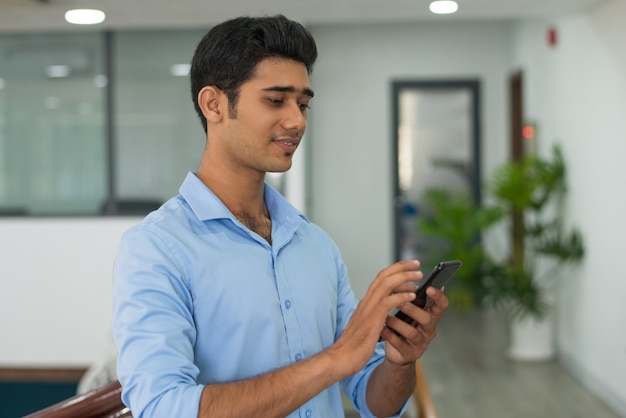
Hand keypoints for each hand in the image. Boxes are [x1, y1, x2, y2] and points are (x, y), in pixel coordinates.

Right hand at [327, 260, 422, 374]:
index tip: (409, 267)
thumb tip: (386, 311)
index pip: (380, 278)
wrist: (341, 358)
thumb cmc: (354, 345)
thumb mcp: (367, 325)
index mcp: (366, 302)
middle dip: (402, 267)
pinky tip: (412, 296)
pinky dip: (401, 296)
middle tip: (417, 264)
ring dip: (404, 277)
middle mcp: (366, 301)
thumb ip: (375, 315)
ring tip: (418, 276)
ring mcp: (368, 309)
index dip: (395, 270)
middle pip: (384, 275)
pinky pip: (388, 301)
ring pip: (386, 284)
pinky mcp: (372, 319)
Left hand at [380, 285, 448, 365]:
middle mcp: (428, 330)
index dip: (438, 297)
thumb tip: (409, 274)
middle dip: (414, 309)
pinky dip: (389, 335)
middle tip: (400, 301)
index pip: (441, 305)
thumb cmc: (403, 326)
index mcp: (430, 316)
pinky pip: (400, 344)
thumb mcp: (410, 311)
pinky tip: (381, 328)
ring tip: (386, 316)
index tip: (429, 287)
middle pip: (427, 319)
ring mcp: (420, 343)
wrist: (396, 351)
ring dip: (398, 323)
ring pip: (413, 333)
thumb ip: (411, 296)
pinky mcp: (409, 354)